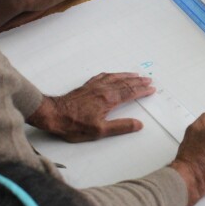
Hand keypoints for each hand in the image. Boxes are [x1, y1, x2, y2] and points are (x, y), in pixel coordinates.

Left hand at [29, 72, 155, 141]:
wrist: (53, 115)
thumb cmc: (74, 124)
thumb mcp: (99, 131)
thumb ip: (121, 126)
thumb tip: (138, 124)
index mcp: (108, 99)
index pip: (130, 93)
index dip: (142, 91)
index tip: (151, 89)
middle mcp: (103, 89)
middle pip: (125, 83)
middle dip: (138, 82)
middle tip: (148, 80)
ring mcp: (94, 86)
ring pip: (115, 77)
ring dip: (127, 76)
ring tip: (135, 75)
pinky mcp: (86, 87)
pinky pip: (103, 76)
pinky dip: (112, 74)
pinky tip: (112, 75)